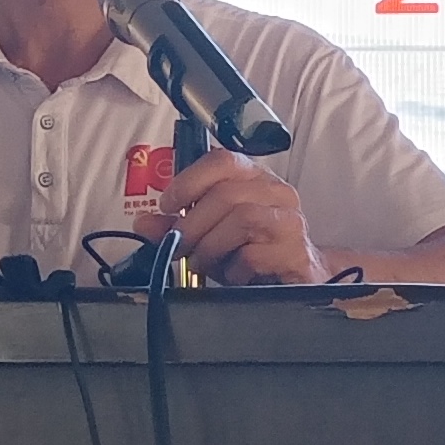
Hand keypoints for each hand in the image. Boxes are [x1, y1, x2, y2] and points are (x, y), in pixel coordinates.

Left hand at [162, 150, 322, 287]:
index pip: (223, 161)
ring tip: (203, 263)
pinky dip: (233, 268)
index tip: (167, 205)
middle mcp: (277, 193)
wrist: (299, 283)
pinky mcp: (296, 252)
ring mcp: (291, 221)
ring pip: (242, 217)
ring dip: (211, 245)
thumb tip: (145, 222)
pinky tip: (234, 276)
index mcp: (255, 180)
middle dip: (192, 223)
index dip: (190, 180)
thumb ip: (178, 227)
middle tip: (177, 246)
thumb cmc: (254, 255)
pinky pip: (254, 254)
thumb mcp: (210, 238)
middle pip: (227, 193)